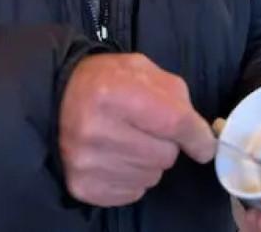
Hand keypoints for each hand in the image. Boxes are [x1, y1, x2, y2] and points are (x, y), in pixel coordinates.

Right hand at [59, 53, 216, 206]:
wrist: (56, 100)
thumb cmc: (104, 81)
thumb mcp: (141, 70)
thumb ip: (176, 96)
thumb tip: (201, 138)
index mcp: (113, 92)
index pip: (173, 123)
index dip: (197, 136)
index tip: (204, 145)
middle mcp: (96, 130)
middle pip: (165, 155)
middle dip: (166, 143)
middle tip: (146, 128)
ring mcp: (86, 162)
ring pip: (152, 176)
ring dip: (149, 161)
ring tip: (128, 140)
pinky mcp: (83, 186)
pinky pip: (133, 192)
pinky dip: (133, 177)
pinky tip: (116, 157)